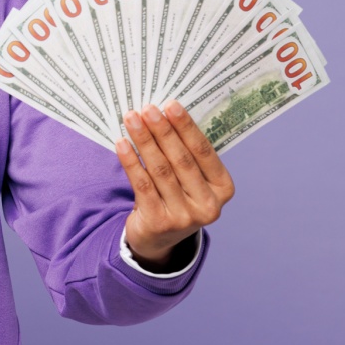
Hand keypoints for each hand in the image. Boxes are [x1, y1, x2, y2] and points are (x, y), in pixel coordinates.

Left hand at [115, 100, 234, 271]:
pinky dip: (131, 161)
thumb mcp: (190, 180)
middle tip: (147, 108)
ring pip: (160, 170)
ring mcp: (185, 217)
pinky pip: (142, 185)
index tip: (171, 105)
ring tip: (132, 119)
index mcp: (223, 189)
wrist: (158, 239)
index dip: (186, 127)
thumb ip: (185, 154)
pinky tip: (121, 143)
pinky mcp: (159, 222)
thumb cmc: (176, 197)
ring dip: (144, 141)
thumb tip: (164, 114)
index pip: (203, 152)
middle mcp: (208, 205)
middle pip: (181, 159)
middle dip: (162, 130)